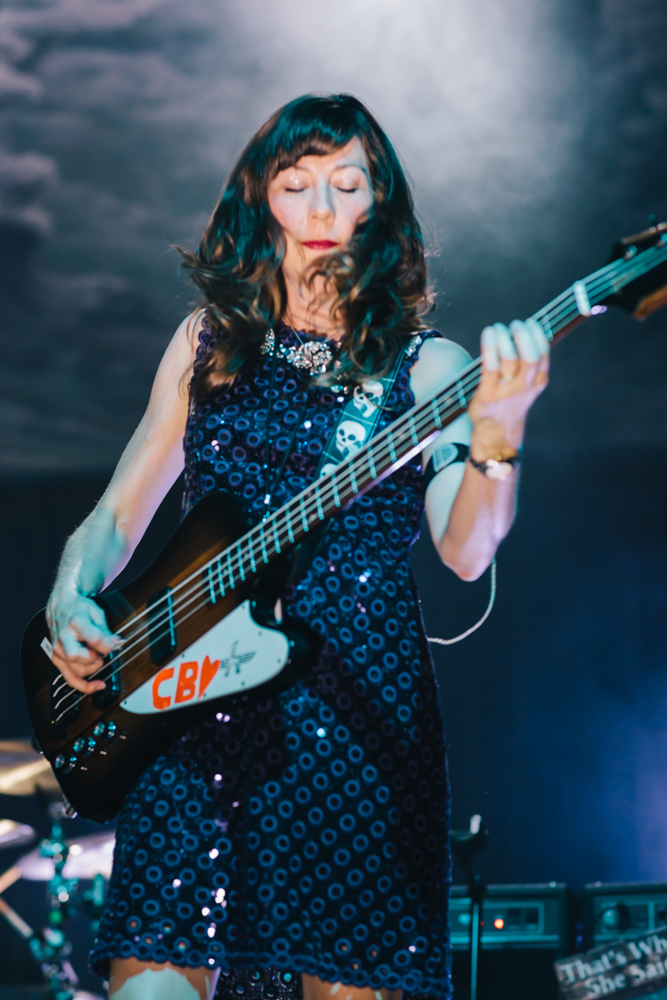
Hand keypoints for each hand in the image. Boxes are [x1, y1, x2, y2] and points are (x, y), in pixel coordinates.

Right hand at [46, 590, 120, 694]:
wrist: (60, 607)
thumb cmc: (78, 609)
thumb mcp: (96, 612)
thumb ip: (106, 630)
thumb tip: (116, 643)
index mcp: (75, 622)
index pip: (94, 639)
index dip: (108, 645)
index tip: (115, 644)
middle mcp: (63, 637)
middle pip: (77, 657)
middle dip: (95, 659)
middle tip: (101, 653)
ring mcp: (57, 650)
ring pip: (75, 671)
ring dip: (92, 669)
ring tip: (97, 658)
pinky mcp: (56, 659)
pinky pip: (70, 678)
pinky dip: (84, 685)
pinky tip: (96, 686)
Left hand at [467, 318, 548, 459]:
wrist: (496, 434)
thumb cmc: (509, 402)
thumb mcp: (527, 387)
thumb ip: (530, 366)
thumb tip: (526, 332)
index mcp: (538, 382)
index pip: (543, 354)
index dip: (537, 335)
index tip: (530, 323)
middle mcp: (525, 387)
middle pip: (530, 356)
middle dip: (522, 334)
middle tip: (513, 325)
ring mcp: (506, 392)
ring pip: (510, 358)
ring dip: (503, 337)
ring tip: (497, 328)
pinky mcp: (488, 394)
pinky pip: (490, 365)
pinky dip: (489, 346)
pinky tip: (488, 334)